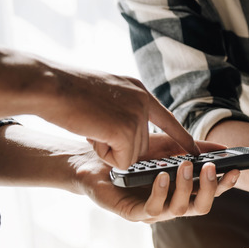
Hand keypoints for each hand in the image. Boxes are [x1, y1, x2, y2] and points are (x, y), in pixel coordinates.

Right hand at [0, 45, 199, 169]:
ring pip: (130, 155)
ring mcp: (138, 117)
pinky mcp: (127, 132)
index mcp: (139, 91)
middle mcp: (144, 103)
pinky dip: (104, 155)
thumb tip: (131, 127)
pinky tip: (92, 135)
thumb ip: (124, 106)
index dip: (183, 138)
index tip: (197, 151)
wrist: (50, 85)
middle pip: (142, 145)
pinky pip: (121, 162)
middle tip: (96, 127)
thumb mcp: (106, 91)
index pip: (168, 120)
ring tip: (91, 128)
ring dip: (108, 149)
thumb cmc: (68, 90)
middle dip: (118, 146)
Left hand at [75, 133, 238, 222]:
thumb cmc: (132, 156)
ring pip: (180, 210)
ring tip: (187, 165)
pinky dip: (160, 192)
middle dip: (210, 188)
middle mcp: (172, 204)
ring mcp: (154, 212)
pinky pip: (152, 209)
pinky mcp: (134, 214)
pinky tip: (162, 175)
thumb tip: (224, 149)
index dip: (225, 184)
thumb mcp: (168, 147)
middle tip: (211, 168)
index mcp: (183, 191)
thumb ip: (194, 148)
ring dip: (186, 187)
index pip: (211, 192)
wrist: (94, 161)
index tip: (236, 169)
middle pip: (201, 207)